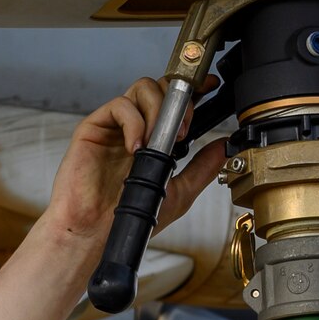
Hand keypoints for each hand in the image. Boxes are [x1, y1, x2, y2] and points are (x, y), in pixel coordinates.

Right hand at [39, 78, 225, 244]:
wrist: (98, 232)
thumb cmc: (132, 216)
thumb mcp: (179, 192)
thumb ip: (202, 168)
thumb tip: (225, 147)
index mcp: (154, 139)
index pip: (175, 102)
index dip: (193, 89)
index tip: (210, 87)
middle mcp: (135, 127)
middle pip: (160, 87)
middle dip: (179, 102)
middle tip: (184, 131)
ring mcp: (115, 126)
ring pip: (141, 88)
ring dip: (158, 109)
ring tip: (158, 141)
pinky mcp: (93, 128)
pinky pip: (119, 106)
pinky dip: (133, 122)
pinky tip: (136, 147)